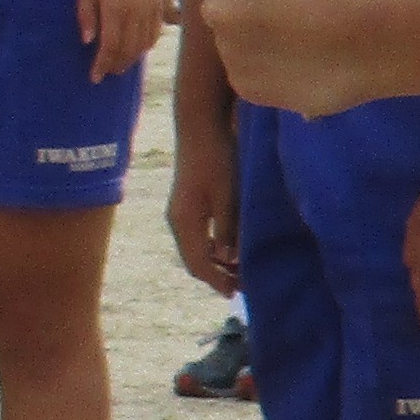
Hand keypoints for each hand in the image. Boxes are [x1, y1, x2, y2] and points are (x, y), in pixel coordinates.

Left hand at [79, 0, 170, 79]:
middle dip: (116, 64)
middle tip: (106, 72)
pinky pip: (156, 30)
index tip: (94, 77)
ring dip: (132, 57)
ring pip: (144, 43)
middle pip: (129, 49)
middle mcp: (136, 12)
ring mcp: (151, 7)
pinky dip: (148, 44)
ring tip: (121, 64)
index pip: (110, 46)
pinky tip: (139, 47)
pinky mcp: (160, 1)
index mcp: (115, 8)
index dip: (102, 64)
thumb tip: (87, 41)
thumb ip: (86, 12)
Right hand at [165, 111, 238, 294]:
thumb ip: (227, 229)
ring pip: (194, 248)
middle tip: (242, 285)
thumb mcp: (227, 196)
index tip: (237, 292)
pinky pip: (196, 236)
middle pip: (193, 259)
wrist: (200, 126)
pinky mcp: (186, 203)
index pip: (199, 263)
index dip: (218, 280)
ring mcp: (179, 211)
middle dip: (216, 275)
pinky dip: (211, 247)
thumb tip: (227, 259)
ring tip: (239, 269)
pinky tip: (228, 246)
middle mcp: (177, 220)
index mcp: (185, 221)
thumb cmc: (216, 158)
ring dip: (214, 262)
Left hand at [174, 0, 384, 118]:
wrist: (376, 45)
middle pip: (214, 9)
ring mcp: (232, 55)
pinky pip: (246, 71)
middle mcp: (223, 16)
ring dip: (254, 40)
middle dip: (238, 7)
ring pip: (232, 43)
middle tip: (282, 8)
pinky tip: (302, 59)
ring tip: (303, 36)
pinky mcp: (247, 87)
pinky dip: (266, 68)